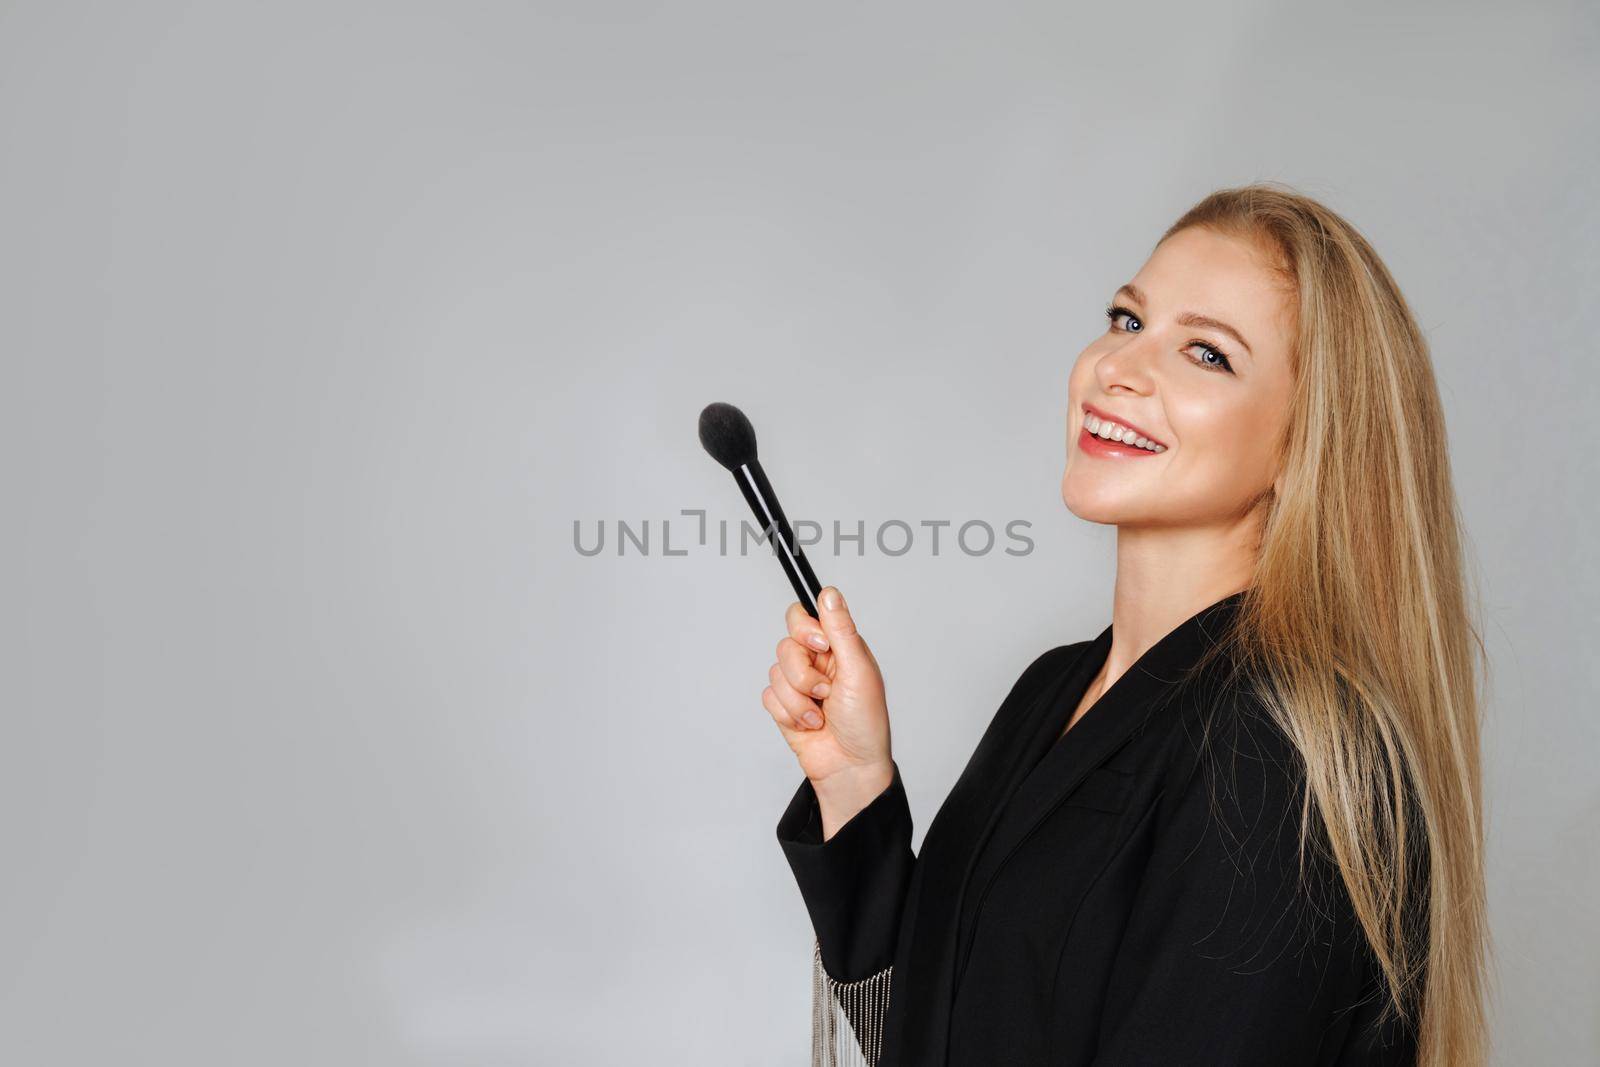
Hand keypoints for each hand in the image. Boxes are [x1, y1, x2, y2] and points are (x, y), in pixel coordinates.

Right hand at [762, 587, 892, 825]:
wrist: (850, 768)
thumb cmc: (866, 724)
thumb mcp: (859, 672)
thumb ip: (842, 631)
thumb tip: (829, 594)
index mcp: (838, 647)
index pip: (804, 617)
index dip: (806, 629)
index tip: (821, 646)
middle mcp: (816, 662)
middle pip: (785, 644)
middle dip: (803, 672)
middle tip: (824, 689)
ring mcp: (798, 685)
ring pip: (775, 672)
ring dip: (799, 699)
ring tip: (821, 714)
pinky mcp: (784, 706)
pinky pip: (768, 697)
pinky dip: (789, 714)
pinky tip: (811, 725)